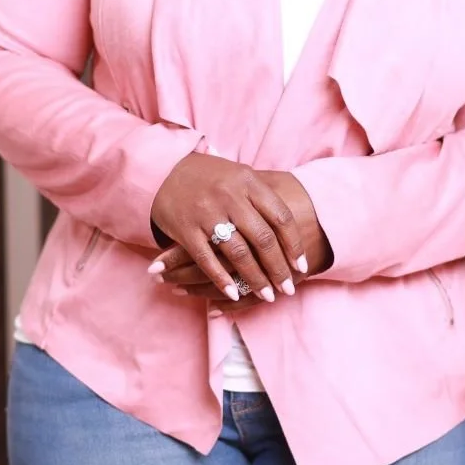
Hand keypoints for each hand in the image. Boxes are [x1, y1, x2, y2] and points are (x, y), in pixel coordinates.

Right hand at [149, 153, 307, 305]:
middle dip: (278, 269)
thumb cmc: (209, 176)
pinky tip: (234, 294)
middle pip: (263, 239)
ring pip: (238, 253)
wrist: (163, 168)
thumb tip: (291, 227)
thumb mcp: (239, 175)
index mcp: (248, 181)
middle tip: (288, 289)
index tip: (300, 267)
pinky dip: (222, 279)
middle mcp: (230, 196)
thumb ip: (262, 196)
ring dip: (254, 279)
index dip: (294, 245)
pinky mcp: (186, 229)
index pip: (280, 217)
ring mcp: (207, 213)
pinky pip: (207, 260)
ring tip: (267, 296)